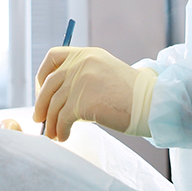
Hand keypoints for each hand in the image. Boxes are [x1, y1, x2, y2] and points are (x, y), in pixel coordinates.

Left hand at [32, 46, 156, 141]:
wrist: (152, 103)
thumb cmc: (130, 95)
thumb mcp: (104, 73)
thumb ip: (82, 77)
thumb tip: (56, 98)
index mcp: (86, 54)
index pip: (52, 56)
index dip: (42, 74)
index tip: (42, 91)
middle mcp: (82, 63)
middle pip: (49, 83)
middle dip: (41, 103)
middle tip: (40, 119)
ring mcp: (82, 80)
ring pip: (54, 104)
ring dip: (51, 122)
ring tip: (54, 134)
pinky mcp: (83, 100)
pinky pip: (62, 117)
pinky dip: (60, 129)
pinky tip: (64, 136)